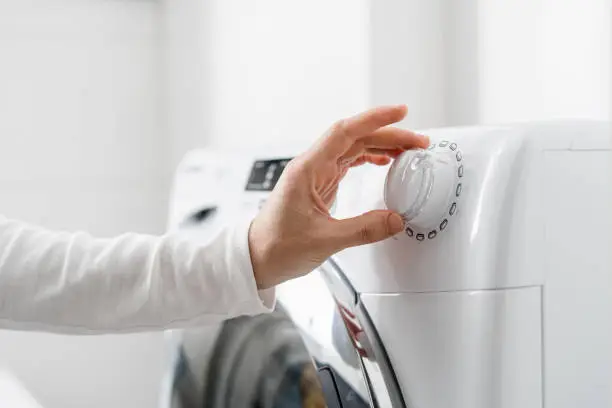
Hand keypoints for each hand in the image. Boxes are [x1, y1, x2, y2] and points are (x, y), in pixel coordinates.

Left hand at [248, 105, 428, 288]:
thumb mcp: (324, 241)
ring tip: (407, 150)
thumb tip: (395, 220)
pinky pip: (348, 163)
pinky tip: (382, 161)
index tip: (400, 112)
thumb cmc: (277, 246)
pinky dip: (368, 159)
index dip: (374, 119)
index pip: (344, 132)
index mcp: (307, 170)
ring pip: (352, 149)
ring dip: (380, 146)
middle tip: (417, 142)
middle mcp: (311, 166)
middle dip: (388, 135)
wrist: (257, 257)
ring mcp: (315, 174)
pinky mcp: (320, 185)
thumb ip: (363, 230)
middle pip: (354, 138)